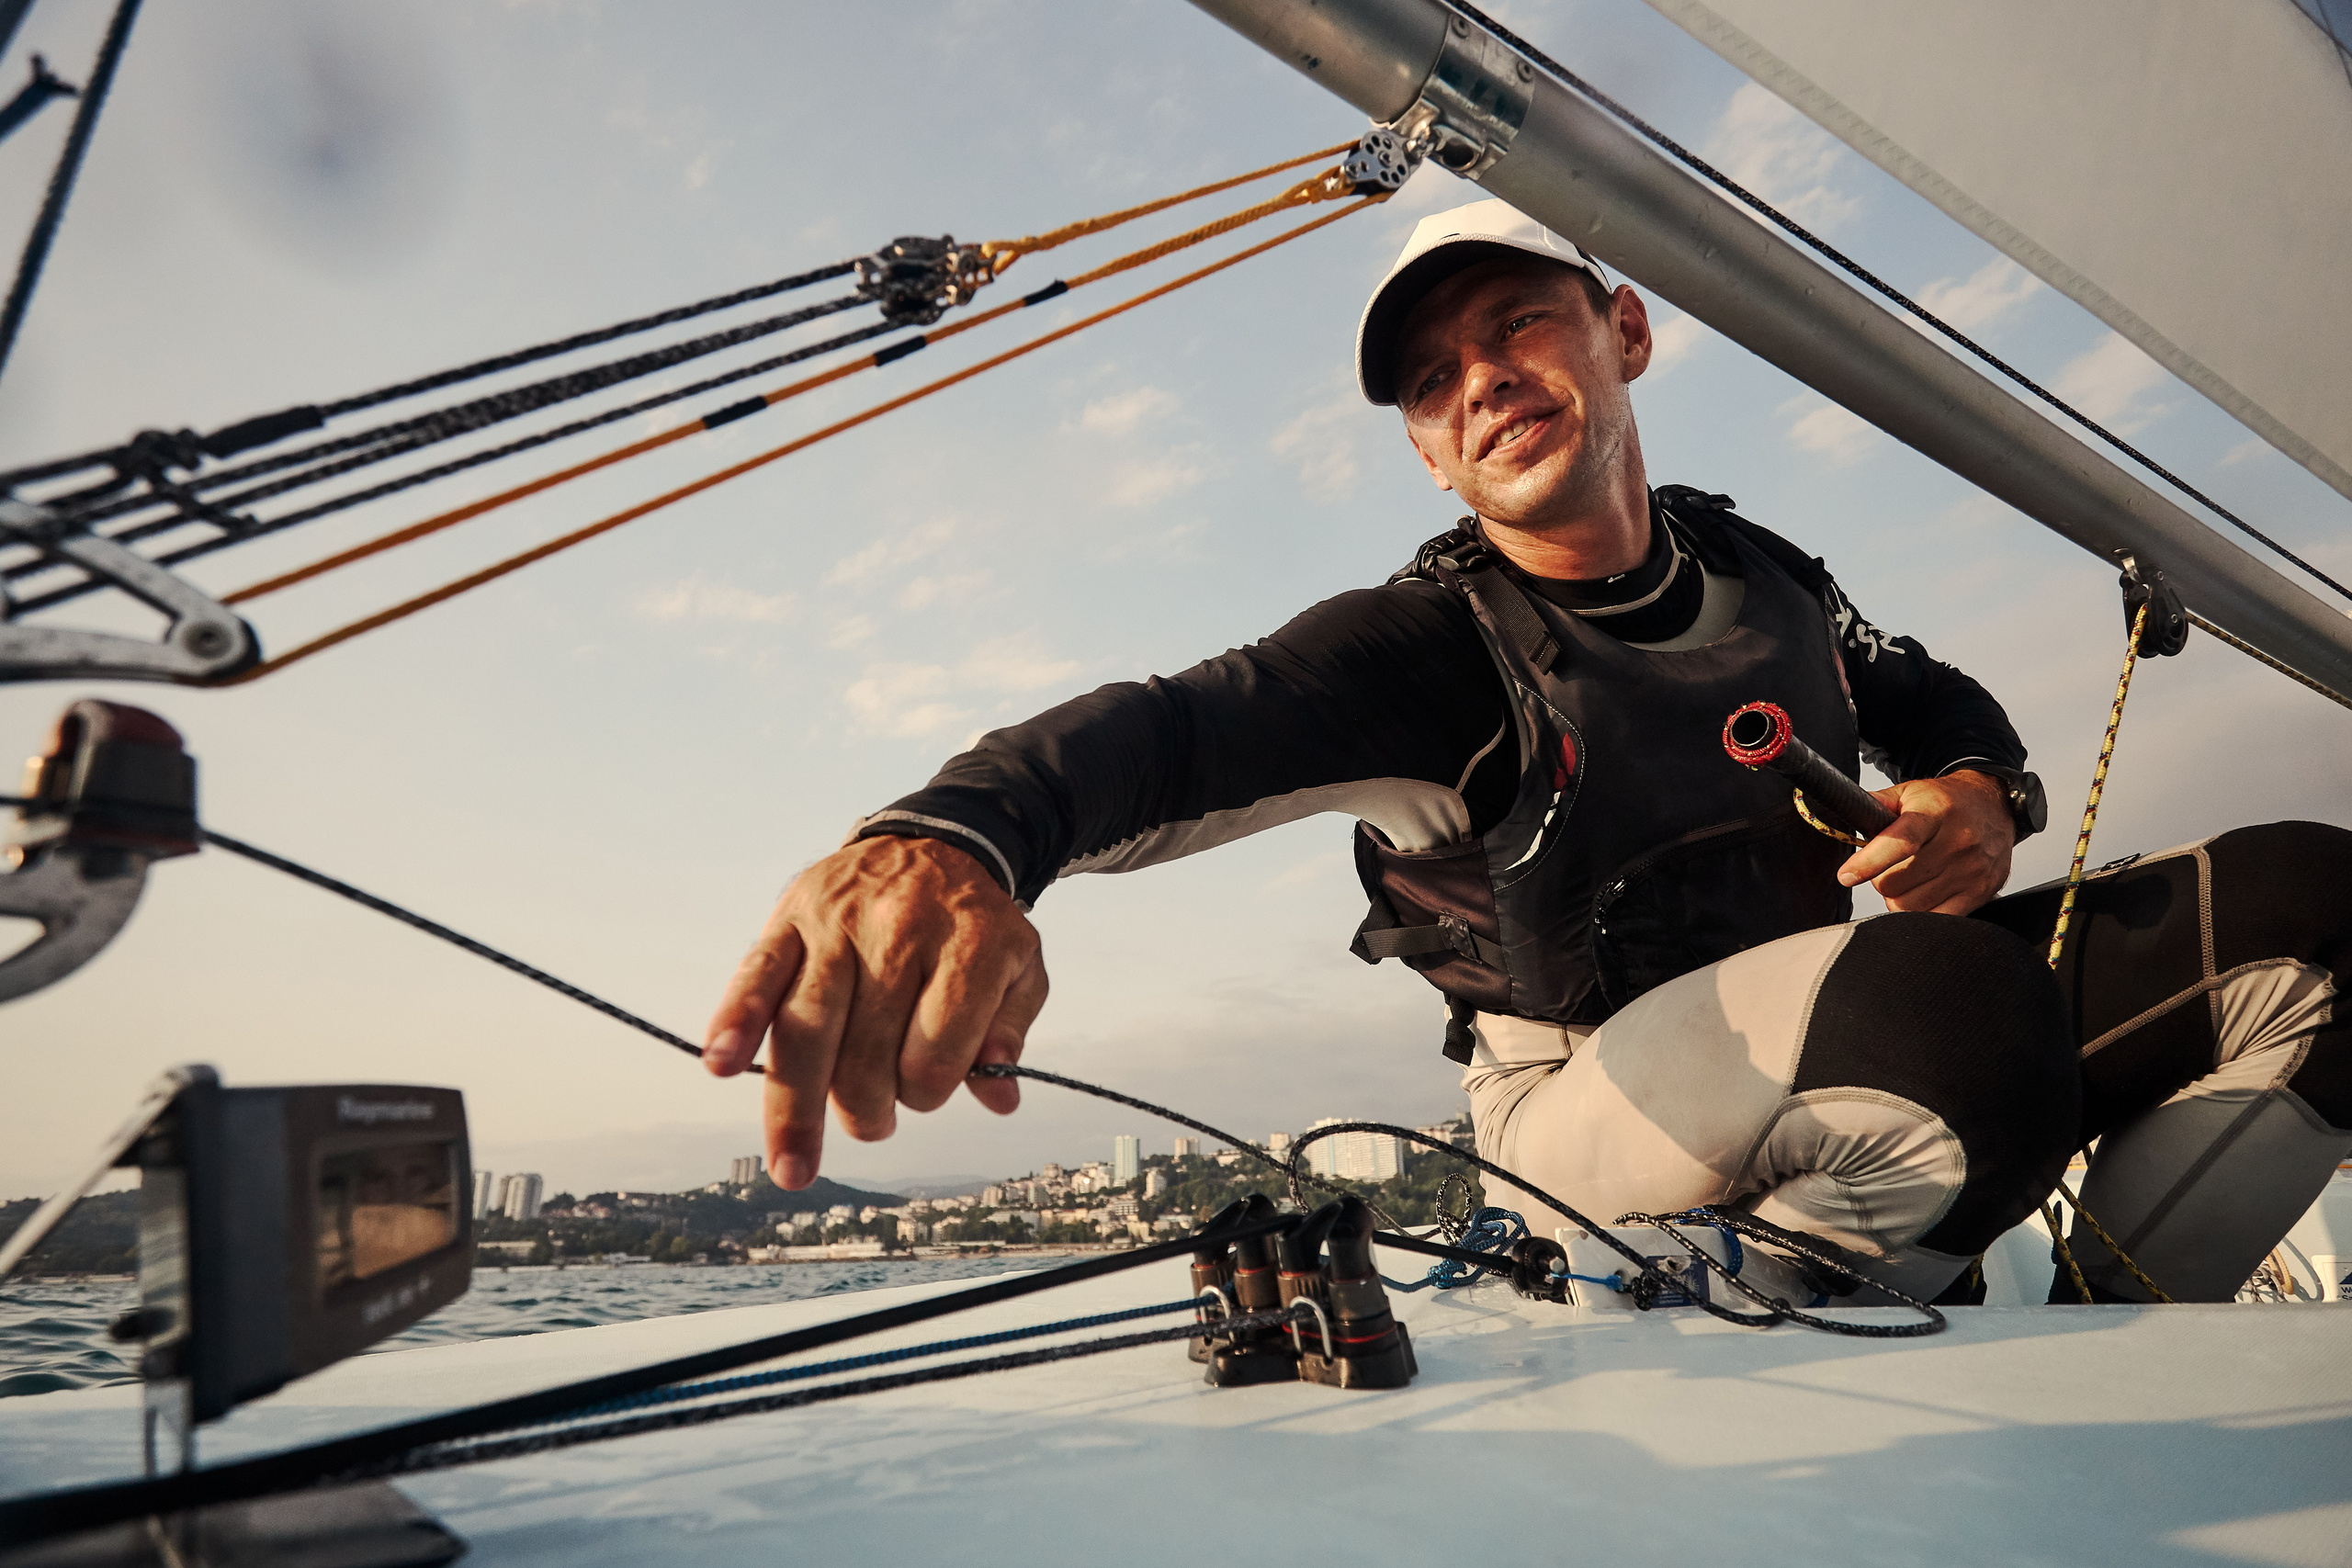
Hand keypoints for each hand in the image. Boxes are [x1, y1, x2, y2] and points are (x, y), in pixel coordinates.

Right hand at [703, 835, 1046, 1188]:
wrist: (935, 842)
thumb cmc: (976, 926)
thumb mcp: (1020, 969)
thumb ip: (1009, 1031)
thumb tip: (1001, 1096)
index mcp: (969, 944)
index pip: (935, 1053)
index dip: (928, 1092)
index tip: (926, 1091)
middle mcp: (900, 930)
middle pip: (866, 1052)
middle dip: (867, 1109)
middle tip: (872, 1124)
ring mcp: (839, 923)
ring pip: (807, 1028)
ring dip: (796, 1108)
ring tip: (794, 1166)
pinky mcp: (791, 917)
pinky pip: (758, 973)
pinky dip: (736, 1020)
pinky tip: (721, 1064)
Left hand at [1835, 771, 2014, 913]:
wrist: (1995, 805)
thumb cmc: (1947, 802)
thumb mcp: (1911, 792)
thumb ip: (1876, 803)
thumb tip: (1847, 811)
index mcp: (1935, 812)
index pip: (1900, 842)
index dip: (1869, 862)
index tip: (1847, 876)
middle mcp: (1958, 841)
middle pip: (1896, 883)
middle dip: (1881, 879)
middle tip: (1888, 868)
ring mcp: (1972, 869)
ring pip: (1911, 906)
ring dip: (1899, 897)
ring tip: (1908, 879)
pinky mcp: (1981, 891)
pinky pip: (1937, 918)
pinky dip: (1922, 911)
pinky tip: (1924, 893)